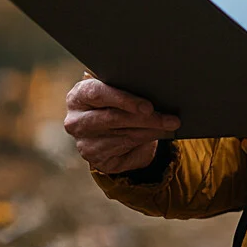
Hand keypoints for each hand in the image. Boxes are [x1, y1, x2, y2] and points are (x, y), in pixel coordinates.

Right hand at [64, 77, 180, 172]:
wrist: (108, 129)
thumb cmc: (115, 102)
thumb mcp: (117, 91)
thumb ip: (126, 86)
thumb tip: (155, 88)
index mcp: (78, 96)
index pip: (97, 93)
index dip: (123, 99)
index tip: (148, 106)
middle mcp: (76, 120)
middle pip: (113, 118)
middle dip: (146, 119)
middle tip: (170, 119)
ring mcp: (84, 142)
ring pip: (124, 135)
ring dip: (151, 131)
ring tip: (170, 125)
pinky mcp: (95, 159)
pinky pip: (126, 149)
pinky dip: (146, 141)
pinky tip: (159, 135)